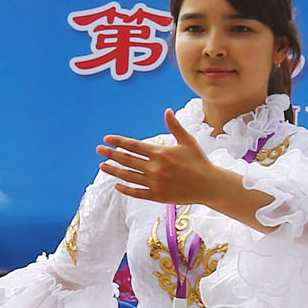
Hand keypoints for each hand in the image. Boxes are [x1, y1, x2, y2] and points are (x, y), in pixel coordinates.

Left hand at [98, 112, 235, 204]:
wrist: (209, 185)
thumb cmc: (199, 161)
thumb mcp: (187, 141)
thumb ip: (175, 126)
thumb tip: (167, 110)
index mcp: (160, 153)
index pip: (134, 145)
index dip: (119, 141)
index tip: (107, 139)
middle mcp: (155, 168)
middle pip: (127, 160)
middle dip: (111, 154)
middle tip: (98, 150)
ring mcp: (155, 183)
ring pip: (129, 176)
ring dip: (114, 170)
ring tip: (102, 166)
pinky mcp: (158, 196)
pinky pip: (137, 192)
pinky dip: (126, 189)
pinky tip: (116, 185)